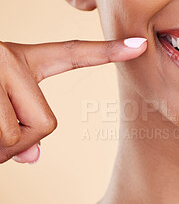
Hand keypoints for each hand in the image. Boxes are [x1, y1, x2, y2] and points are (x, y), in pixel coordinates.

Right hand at [0, 37, 146, 163]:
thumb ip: (23, 130)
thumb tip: (34, 158)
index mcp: (25, 61)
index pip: (73, 54)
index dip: (108, 52)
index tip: (140, 45)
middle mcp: (13, 58)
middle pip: (47, 124)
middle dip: (22, 138)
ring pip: (17, 138)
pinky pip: (1, 140)